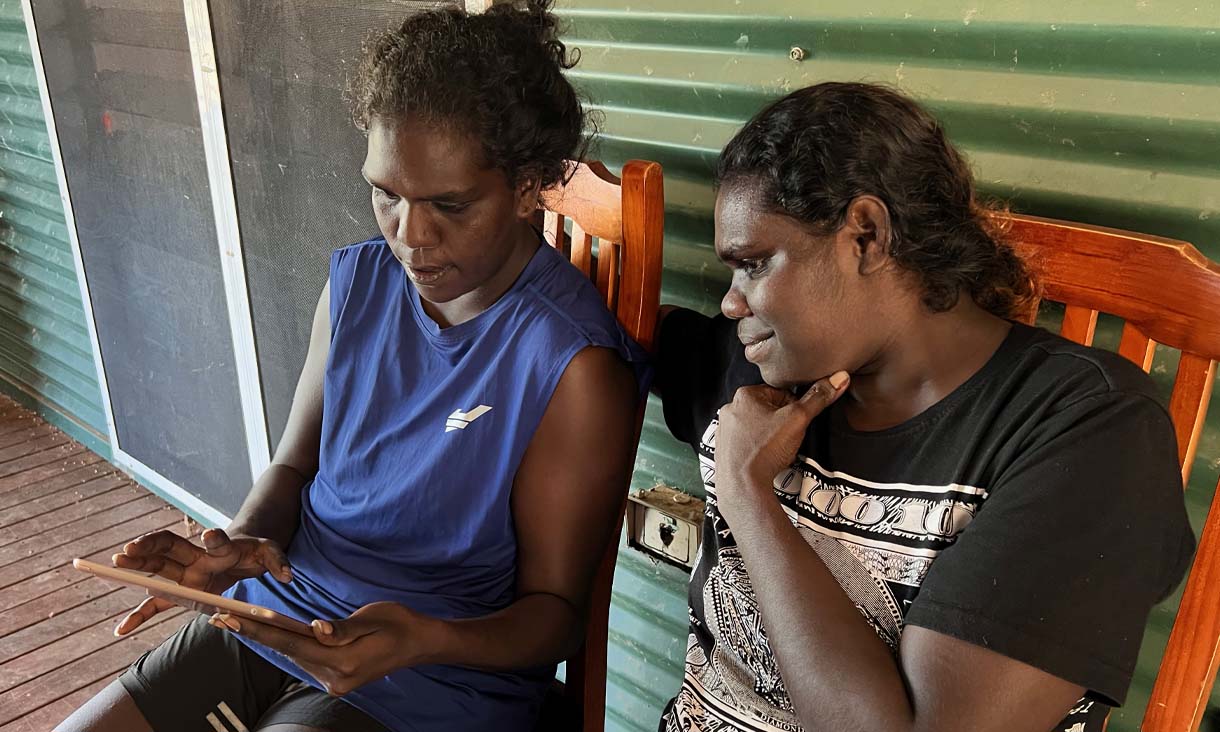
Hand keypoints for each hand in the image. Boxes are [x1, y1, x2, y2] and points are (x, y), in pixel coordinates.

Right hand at [112, 528, 291, 635]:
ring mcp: (184, 574)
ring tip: (114, 567)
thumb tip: (288, 575)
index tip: (209, 534)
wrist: (238, 553)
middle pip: (169, 548)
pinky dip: (140, 616)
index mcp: (222, 548)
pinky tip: (121, 630)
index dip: (214, 538)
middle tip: (129, 549)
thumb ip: (279, 561)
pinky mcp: (180, 592)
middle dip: (150, 547)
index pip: (217, 541)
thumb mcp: (270, 553)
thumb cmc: (253, 551)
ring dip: (136, 567)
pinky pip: (156, 605)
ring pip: (156, 568)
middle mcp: (196, 557)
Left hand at [208, 601, 437, 695]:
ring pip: (296, 656)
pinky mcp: (337, 681)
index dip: (259, 631)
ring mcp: (335, 682)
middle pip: (288, 651)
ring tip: (240, 622)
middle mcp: (335, 677)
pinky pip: (307, 660)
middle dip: (255, 633)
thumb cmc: (398, 623)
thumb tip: (315, 628)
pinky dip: (290, 646)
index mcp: (343, 660)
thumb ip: (342, 627)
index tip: (231, 621)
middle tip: (222, 618)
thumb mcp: (372, 617)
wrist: (419, 644)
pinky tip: (274, 633)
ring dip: (270, 639)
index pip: (291, 643)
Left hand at [714, 371, 849, 510]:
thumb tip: (838, 378)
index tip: (797, 423)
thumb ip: (818, 398)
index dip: (795, 408)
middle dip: (781, 423)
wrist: (743, 486)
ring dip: (769, 436)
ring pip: (757, 427)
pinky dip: (756, 449)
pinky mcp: (723, 449)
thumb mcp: (798, 419)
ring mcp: (725, 430)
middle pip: (768, 410)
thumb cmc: (765, 450)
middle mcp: (730, 409)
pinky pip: (746, 443)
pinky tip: (764, 458)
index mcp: (745, 395)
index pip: (780, 392)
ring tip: (776, 450)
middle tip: (787, 438)